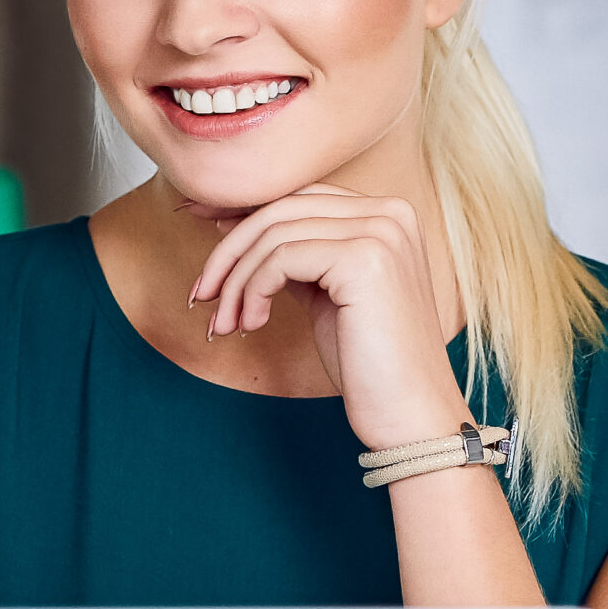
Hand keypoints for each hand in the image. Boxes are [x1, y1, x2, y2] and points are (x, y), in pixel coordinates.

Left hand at [189, 184, 473, 450]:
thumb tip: (230, 223)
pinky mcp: (364, 259)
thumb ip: (295, 256)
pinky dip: (253, 291)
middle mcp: (390, 213)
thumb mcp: (325, 295)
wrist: (410, 413)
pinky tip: (252, 324)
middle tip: (203, 293)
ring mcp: (381, 232)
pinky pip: (280, 258)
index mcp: (388, 214)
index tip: (197, 221)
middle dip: (230, 249)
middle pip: (283, 207)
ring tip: (227, 322)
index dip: (243, 208)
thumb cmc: (369, 364)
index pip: (300, 194)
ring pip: (275, 233)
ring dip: (237, 280)